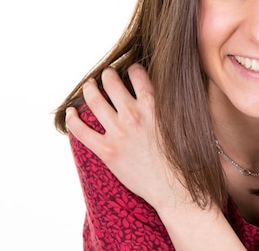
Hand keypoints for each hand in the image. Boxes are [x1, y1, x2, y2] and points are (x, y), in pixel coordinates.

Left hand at [65, 63, 186, 208]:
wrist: (176, 188)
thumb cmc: (186, 157)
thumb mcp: (186, 122)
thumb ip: (181, 103)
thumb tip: (187, 87)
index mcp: (154, 105)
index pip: (137, 73)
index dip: (133, 69)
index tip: (131, 71)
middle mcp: (133, 115)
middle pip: (111, 82)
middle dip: (107, 74)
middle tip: (107, 75)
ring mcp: (118, 132)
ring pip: (93, 100)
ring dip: (89, 89)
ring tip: (89, 86)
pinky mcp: (107, 151)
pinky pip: (81, 131)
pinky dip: (72, 119)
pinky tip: (70, 113)